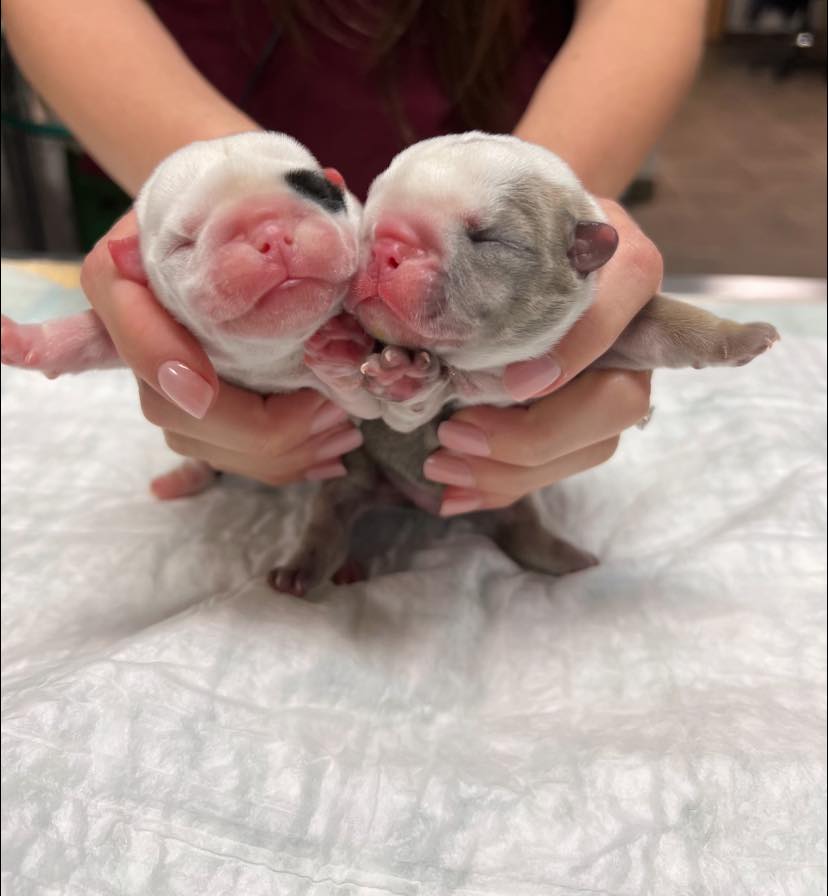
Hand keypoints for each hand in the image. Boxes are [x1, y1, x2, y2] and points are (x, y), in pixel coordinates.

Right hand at [80, 210, 361, 486]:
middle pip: (180, 414)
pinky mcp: (199, 416)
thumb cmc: (231, 200)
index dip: (160, 363)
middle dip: (264, 426)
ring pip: (211, 447)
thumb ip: (265, 205)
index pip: (125, 334)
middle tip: (335, 408)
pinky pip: (231, 461)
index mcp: (119, 283)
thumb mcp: (238, 189)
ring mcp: (164, 385)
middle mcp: (132, 342)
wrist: (222, 218)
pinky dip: (284, 463)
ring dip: (285, 450)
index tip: (202, 389)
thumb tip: (328, 186)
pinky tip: (330, 452)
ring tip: (346, 427)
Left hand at [423, 199, 658, 514]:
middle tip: (452, 433)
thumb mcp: (497, 217)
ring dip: (510, 472)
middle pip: (616, 405)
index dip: (576, 353)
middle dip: (532, 436)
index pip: (621, 310)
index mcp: (624, 267)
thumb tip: (414, 299)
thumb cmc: (506, 226)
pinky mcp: (585, 418)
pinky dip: (504, 486)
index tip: (515, 383)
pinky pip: (559, 466)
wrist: (519, 234)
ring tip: (439, 464)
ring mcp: (615, 380)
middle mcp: (634, 332)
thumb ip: (482, 253)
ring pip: (591, 448)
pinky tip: (454, 495)